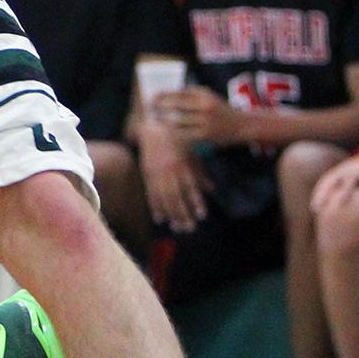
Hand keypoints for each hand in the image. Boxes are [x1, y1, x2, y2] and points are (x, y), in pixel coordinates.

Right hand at [138, 117, 211, 231]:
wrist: (153, 128)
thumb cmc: (176, 140)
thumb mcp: (191, 153)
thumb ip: (200, 172)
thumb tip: (211, 189)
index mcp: (181, 164)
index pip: (190, 187)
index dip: (196, 202)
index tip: (202, 216)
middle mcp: (169, 171)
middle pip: (176, 197)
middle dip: (183, 214)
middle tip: (190, 228)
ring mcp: (156, 174)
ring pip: (164, 198)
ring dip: (171, 215)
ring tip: (177, 227)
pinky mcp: (147, 175)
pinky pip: (151, 194)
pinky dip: (155, 207)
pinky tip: (160, 219)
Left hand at [153, 85, 244, 145]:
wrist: (241, 125)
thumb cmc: (220, 109)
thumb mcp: (208, 96)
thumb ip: (190, 94)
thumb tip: (167, 94)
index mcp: (204, 94)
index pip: (179, 93)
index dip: (163, 95)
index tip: (153, 96)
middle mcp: (204, 106)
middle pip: (176, 106)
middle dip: (160, 106)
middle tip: (150, 108)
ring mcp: (205, 122)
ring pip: (178, 121)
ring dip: (164, 120)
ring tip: (156, 119)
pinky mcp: (205, 135)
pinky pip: (184, 134)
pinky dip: (174, 132)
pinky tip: (168, 131)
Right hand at [311, 141, 358, 215]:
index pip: (348, 181)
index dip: (341, 193)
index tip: (333, 208)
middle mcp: (348, 167)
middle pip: (330, 179)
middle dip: (321, 192)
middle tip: (314, 208)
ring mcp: (344, 168)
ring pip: (327, 179)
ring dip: (318, 191)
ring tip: (313, 208)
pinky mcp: (343, 171)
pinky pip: (329, 180)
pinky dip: (322, 189)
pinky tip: (319, 200)